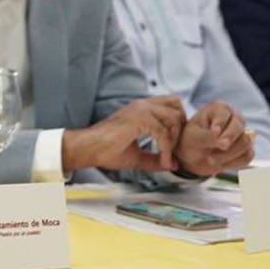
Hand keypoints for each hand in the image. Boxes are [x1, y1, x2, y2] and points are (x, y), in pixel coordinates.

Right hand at [62, 96, 185, 172]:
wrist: (89, 149)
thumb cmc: (106, 150)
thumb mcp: (137, 155)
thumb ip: (155, 158)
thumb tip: (174, 164)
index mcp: (141, 109)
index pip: (170, 104)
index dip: (178, 122)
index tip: (174, 143)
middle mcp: (142, 105)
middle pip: (176, 106)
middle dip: (180, 128)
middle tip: (174, 148)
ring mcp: (140, 109)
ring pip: (173, 118)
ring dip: (175, 140)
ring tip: (167, 156)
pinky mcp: (138, 119)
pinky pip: (163, 134)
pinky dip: (166, 150)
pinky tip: (162, 161)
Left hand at [174, 101, 254, 175]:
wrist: (192, 157)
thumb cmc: (191, 140)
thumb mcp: (194, 137)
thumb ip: (207, 137)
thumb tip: (224, 142)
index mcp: (219, 109)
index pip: (225, 112)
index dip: (220, 122)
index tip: (215, 131)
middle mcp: (234, 118)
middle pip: (239, 127)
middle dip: (228, 139)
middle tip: (220, 147)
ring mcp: (242, 134)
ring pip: (245, 142)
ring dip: (228, 154)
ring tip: (211, 159)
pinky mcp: (246, 149)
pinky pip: (247, 155)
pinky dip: (234, 162)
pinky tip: (220, 163)